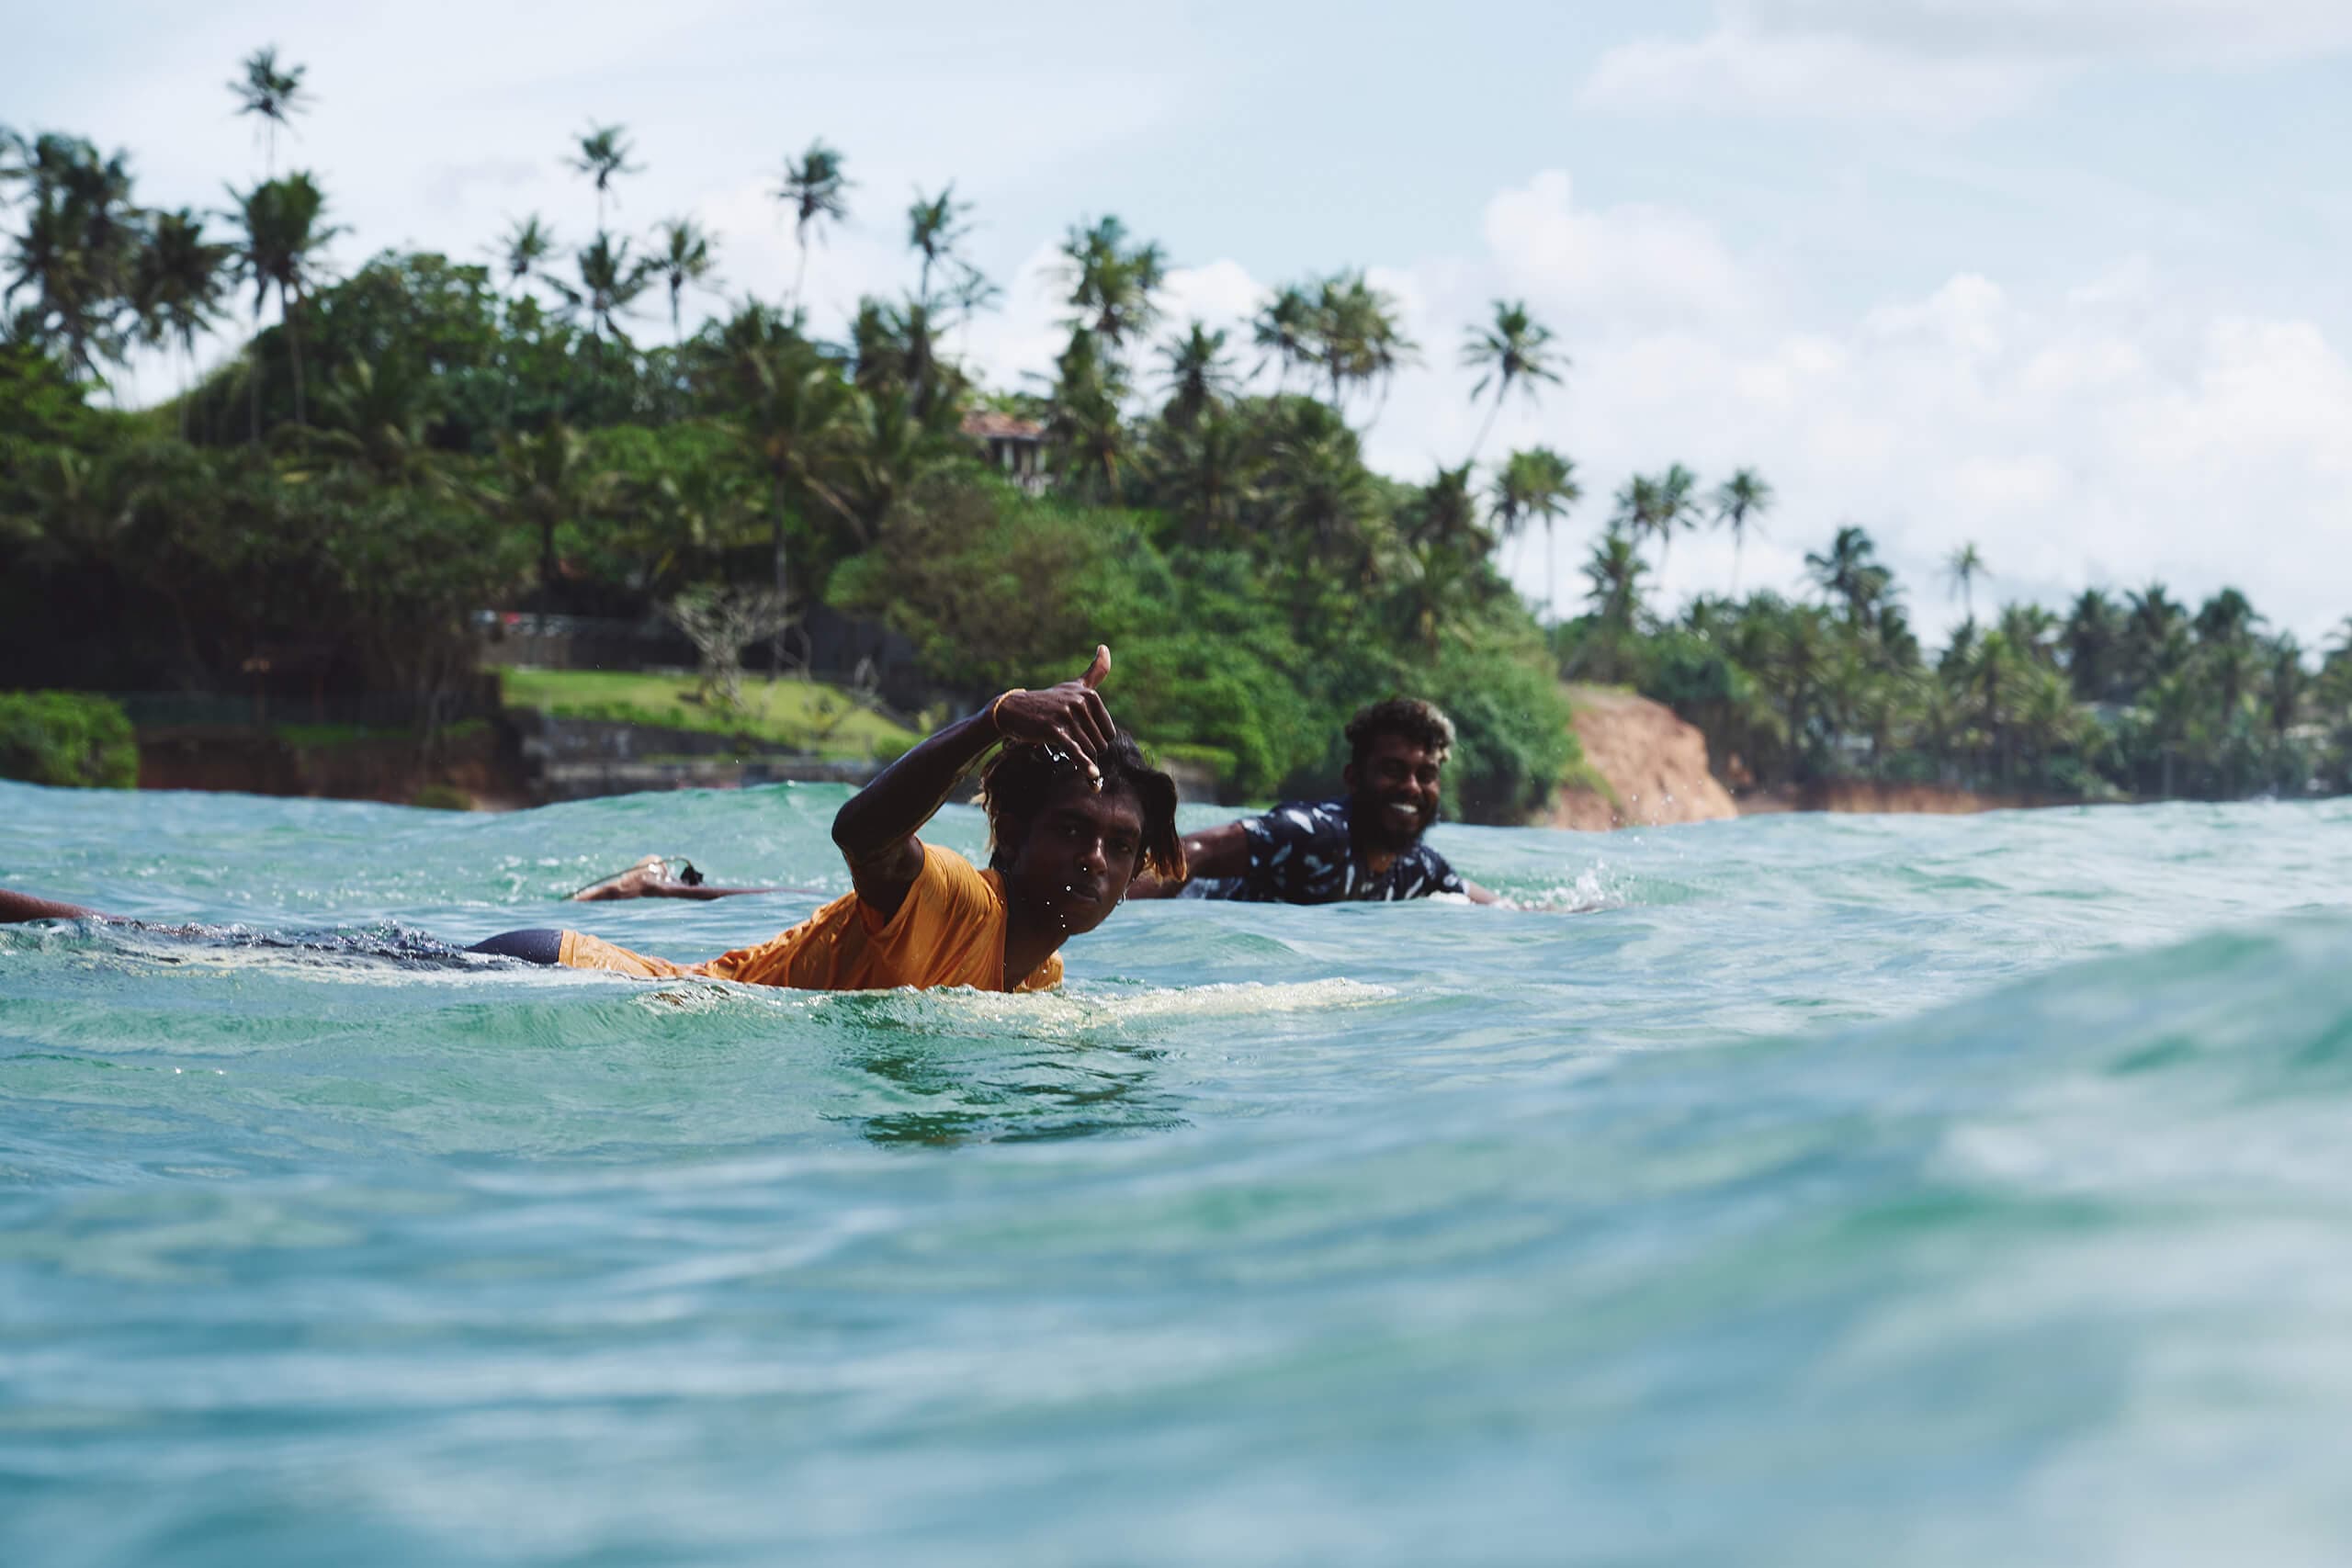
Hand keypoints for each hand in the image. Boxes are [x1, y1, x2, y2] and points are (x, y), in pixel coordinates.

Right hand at [992, 645, 1116, 786]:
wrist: (1013, 710)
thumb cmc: (1048, 701)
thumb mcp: (1073, 686)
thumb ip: (1095, 671)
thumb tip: (1105, 647)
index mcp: (1089, 694)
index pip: (1108, 733)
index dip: (1095, 740)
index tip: (1079, 735)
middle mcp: (1080, 702)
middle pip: (1100, 744)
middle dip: (1087, 750)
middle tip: (1068, 742)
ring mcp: (1067, 715)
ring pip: (1089, 750)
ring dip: (1080, 759)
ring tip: (1064, 748)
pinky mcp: (1054, 730)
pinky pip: (1075, 751)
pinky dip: (1085, 766)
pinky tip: (1092, 778)